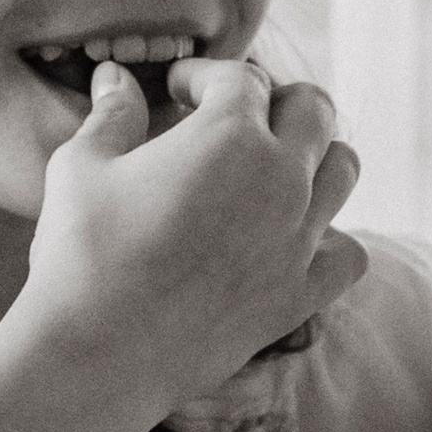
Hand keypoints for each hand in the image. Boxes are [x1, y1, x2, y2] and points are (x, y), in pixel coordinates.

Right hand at [0, 58, 362, 431]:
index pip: (241, 79)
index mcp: (230, 133)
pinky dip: (332, 238)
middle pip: (314, 109)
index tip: (178, 92)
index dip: (205, 77)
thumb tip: (115, 77)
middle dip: (274, 101)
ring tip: (273, 168)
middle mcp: (280, 178)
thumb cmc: (82, 252)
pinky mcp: (300, 295)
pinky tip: (296, 238)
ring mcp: (298, 239)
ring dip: (313, 157)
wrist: (98, 354)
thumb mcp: (82, 166)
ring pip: (343, 170)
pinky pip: (349, 253)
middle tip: (235, 118)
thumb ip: (112, 114)